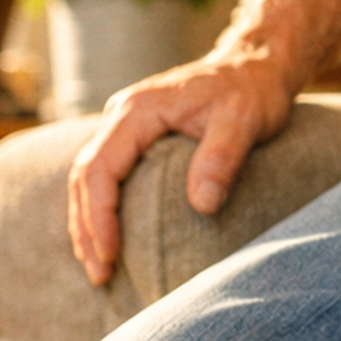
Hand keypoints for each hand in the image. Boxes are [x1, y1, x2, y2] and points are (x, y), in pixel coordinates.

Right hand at [67, 46, 294, 285]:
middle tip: (100, 274)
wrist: (256, 65)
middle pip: (85, 175)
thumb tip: (202, 205)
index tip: (111, 255)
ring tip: (98, 266)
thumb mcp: (244, 120)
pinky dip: (101, 206)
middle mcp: (123, 113)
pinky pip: (106, 172)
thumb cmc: (252, 92)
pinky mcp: (136, 135)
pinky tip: (109, 236)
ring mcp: (126, 123)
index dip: (100, 215)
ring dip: (88, 221)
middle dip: (87, 227)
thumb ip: (221, 158)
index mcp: (139, 110)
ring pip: (89, 176)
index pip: (100, 167)